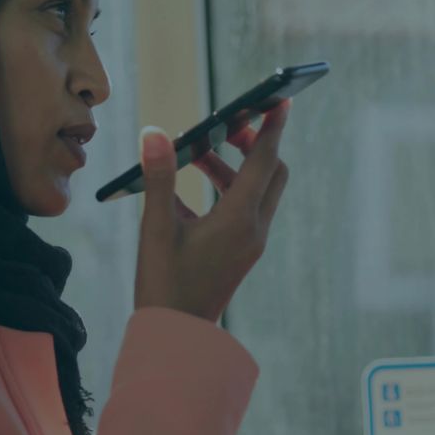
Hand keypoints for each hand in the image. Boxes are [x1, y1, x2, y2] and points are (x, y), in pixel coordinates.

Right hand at [133, 99, 291, 322]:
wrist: (175, 336)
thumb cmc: (164, 283)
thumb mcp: (156, 228)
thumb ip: (158, 177)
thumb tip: (156, 132)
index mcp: (239, 219)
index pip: (264, 160)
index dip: (271, 126)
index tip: (279, 98)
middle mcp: (253, 229)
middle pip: (272, 173)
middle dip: (255, 145)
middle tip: (226, 128)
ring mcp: (250, 244)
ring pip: (257, 192)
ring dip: (233, 168)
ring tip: (194, 158)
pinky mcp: (240, 254)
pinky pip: (244, 211)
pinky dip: (225, 193)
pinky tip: (187, 195)